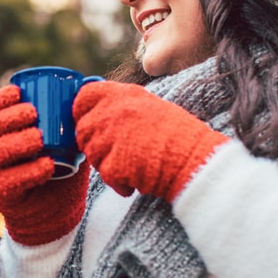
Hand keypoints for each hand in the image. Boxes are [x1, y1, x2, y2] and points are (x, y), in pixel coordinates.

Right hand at [0, 85, 89, 245]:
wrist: (59, 211)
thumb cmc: (63, 170)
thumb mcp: (70, 141)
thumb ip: (76, 117)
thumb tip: (92, 84)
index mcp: (8, 133)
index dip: (2, 99)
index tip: (18, 91)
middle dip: (10, 118)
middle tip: (33, 113)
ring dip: (18, 142)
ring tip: (39, 138)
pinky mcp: (5, 195)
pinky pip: (11, 181)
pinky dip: (29, 172)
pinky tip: (46, 166)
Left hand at [73, 82, 229, 201]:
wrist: (195, 159)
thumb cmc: (179, 136)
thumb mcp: (150, 107)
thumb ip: (122, 107)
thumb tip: (98, 114)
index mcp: (123, 94)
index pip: (84, 96)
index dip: (81, 111)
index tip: (88, 121)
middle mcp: (113, 112)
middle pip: (83, 130)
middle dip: (95, 144)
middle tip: (117, 153)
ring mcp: (111, 137)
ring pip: (92, 154)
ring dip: (107, 164)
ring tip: (133, 165)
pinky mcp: (113, 163)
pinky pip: (105, 175)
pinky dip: (119, 183)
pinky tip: (137, 180)